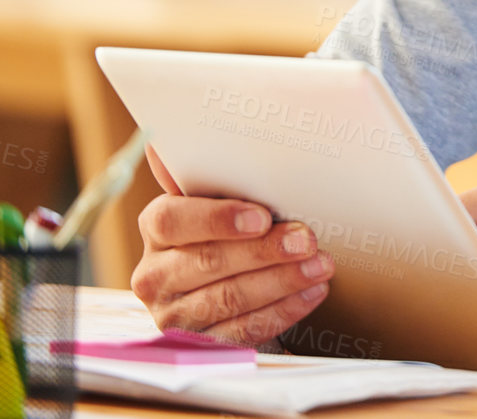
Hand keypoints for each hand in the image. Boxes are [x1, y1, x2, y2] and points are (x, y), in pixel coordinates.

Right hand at [130, 145, 334, 344]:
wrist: (232, 280)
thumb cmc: (232, 224)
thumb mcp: (220, 194)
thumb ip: (210, 169)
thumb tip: (178, 131)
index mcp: (157, 229)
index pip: (172, 220)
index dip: (216, 218)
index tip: (260, 216)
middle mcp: (155, 275)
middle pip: (207, 262)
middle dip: (264, 251)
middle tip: (307, 239)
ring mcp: (175, 314)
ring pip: (228, 299)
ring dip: (281, 280)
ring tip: (321, 264)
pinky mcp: (201, 344)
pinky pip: (243, 331)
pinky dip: (283, 310)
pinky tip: (312, 291)